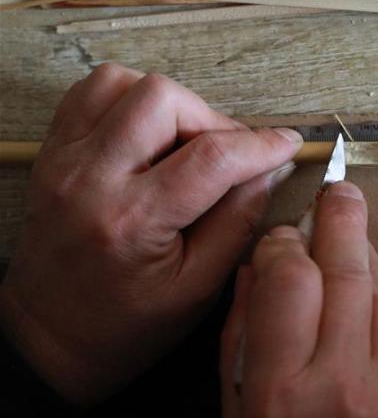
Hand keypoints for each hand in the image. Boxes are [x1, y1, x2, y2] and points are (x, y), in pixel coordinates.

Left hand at [0, 64, 301, 402]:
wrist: (49, 336)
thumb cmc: (124, 327)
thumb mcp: (198, 290)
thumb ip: (238, 221)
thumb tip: (269, 168)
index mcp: (130, 222)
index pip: (211, 157)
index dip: (261, 144)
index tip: (287, 143)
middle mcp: (88, 179)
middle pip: (162, 98)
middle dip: (209, 118)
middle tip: (224, 155)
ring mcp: (63, 159)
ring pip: (121, 81)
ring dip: (166, 102)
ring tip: (181, 143)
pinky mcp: (52, 151)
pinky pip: (90, 90)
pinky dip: (127, 97)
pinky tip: (147, 132)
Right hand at [221, 182, 377, 417]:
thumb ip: (240, 340)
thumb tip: (255, 267)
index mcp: (280, 398)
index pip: (287, 278)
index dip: (284, 241)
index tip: (281, 235)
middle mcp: (347, 389)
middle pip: (345, 269)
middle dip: (339, 218)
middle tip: (337, 190)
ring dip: (365, 259)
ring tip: (348, 246)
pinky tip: (371, 306)